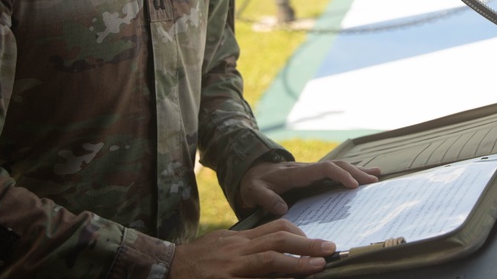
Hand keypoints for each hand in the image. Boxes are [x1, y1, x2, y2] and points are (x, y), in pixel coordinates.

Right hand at [169, 219, 333, 277]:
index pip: (274, 228)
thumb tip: (270, 244)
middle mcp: (238, 249)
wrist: (166, 268)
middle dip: (306, 244)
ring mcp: (232, 267)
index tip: (316, 241)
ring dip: (297, 263)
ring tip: (319, 265)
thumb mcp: (222, 244)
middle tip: (330, 248)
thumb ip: (245, 244)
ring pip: (269, 260)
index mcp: (240, 239)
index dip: (298, 233)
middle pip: (277, 239)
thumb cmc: (196, 259)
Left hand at [238, 160, 380, 216]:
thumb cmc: (255, 182)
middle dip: (356, 172)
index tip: (353, 185)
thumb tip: (282, 208)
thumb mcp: (255, 191)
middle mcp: (308, 169)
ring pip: (339, 167)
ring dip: (358, 170)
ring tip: (377, 175)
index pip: (323, 169)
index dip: (340, 175)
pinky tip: (364, 176)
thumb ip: (266, 198)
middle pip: (337, 166)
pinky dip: (351, 173)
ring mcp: (313, 171)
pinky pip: (335, 173)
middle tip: (373, 181)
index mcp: (298, 172)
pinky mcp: (314, 176)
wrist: (252, 172)